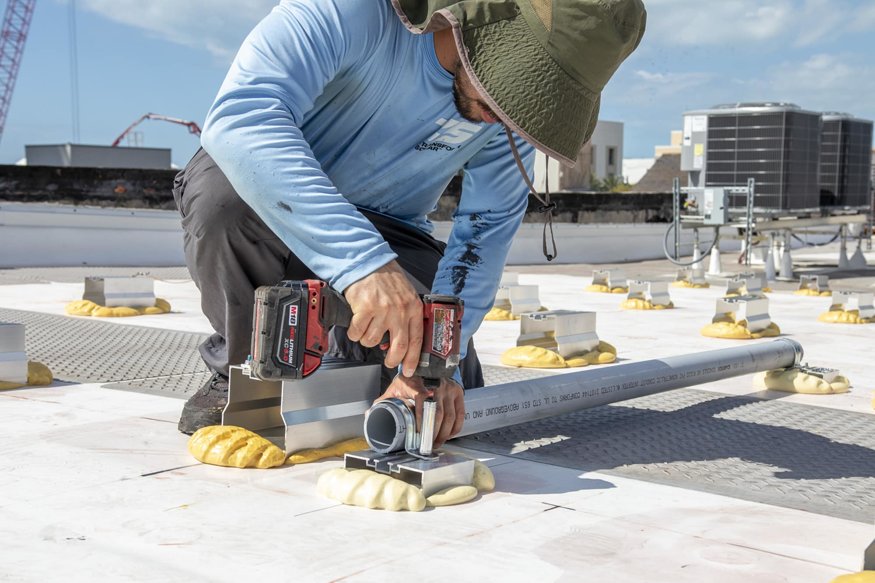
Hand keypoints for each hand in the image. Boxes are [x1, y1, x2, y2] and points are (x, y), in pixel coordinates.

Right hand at [344, 261, 422, 376]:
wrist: (368, 262)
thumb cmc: (386, 280)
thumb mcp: (405, 296)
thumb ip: (406, 316)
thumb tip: (400, 342)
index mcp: (413, 308)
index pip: (417, 340)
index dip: (413, 359)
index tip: (410, 369)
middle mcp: (400, 310)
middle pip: (399, 346)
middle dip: (393, 360)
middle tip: (389, 362)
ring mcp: (383, 310)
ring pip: (373, 341)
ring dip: (368, 340)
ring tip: (367, 330)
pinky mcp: (365, 309)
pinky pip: (357, 332)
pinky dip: (355, 333)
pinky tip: (356, 324)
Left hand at [376, 375, 464, 449]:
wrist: (427, 365)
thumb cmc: (410, 378)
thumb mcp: (395, 387)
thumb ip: (384, 401)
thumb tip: (370, 414)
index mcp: (418, 384)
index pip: (422, 401)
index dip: (422, 419)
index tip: (419, 434)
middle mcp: (436, 385)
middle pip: (439, 413)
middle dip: (434, 433)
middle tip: (428, 445)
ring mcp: (449, 388)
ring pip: (450, 416)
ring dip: (444, 433)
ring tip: (437, 443)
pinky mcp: (458, 392)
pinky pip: (460, 413)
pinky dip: (456, 427)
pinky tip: (449, 434)